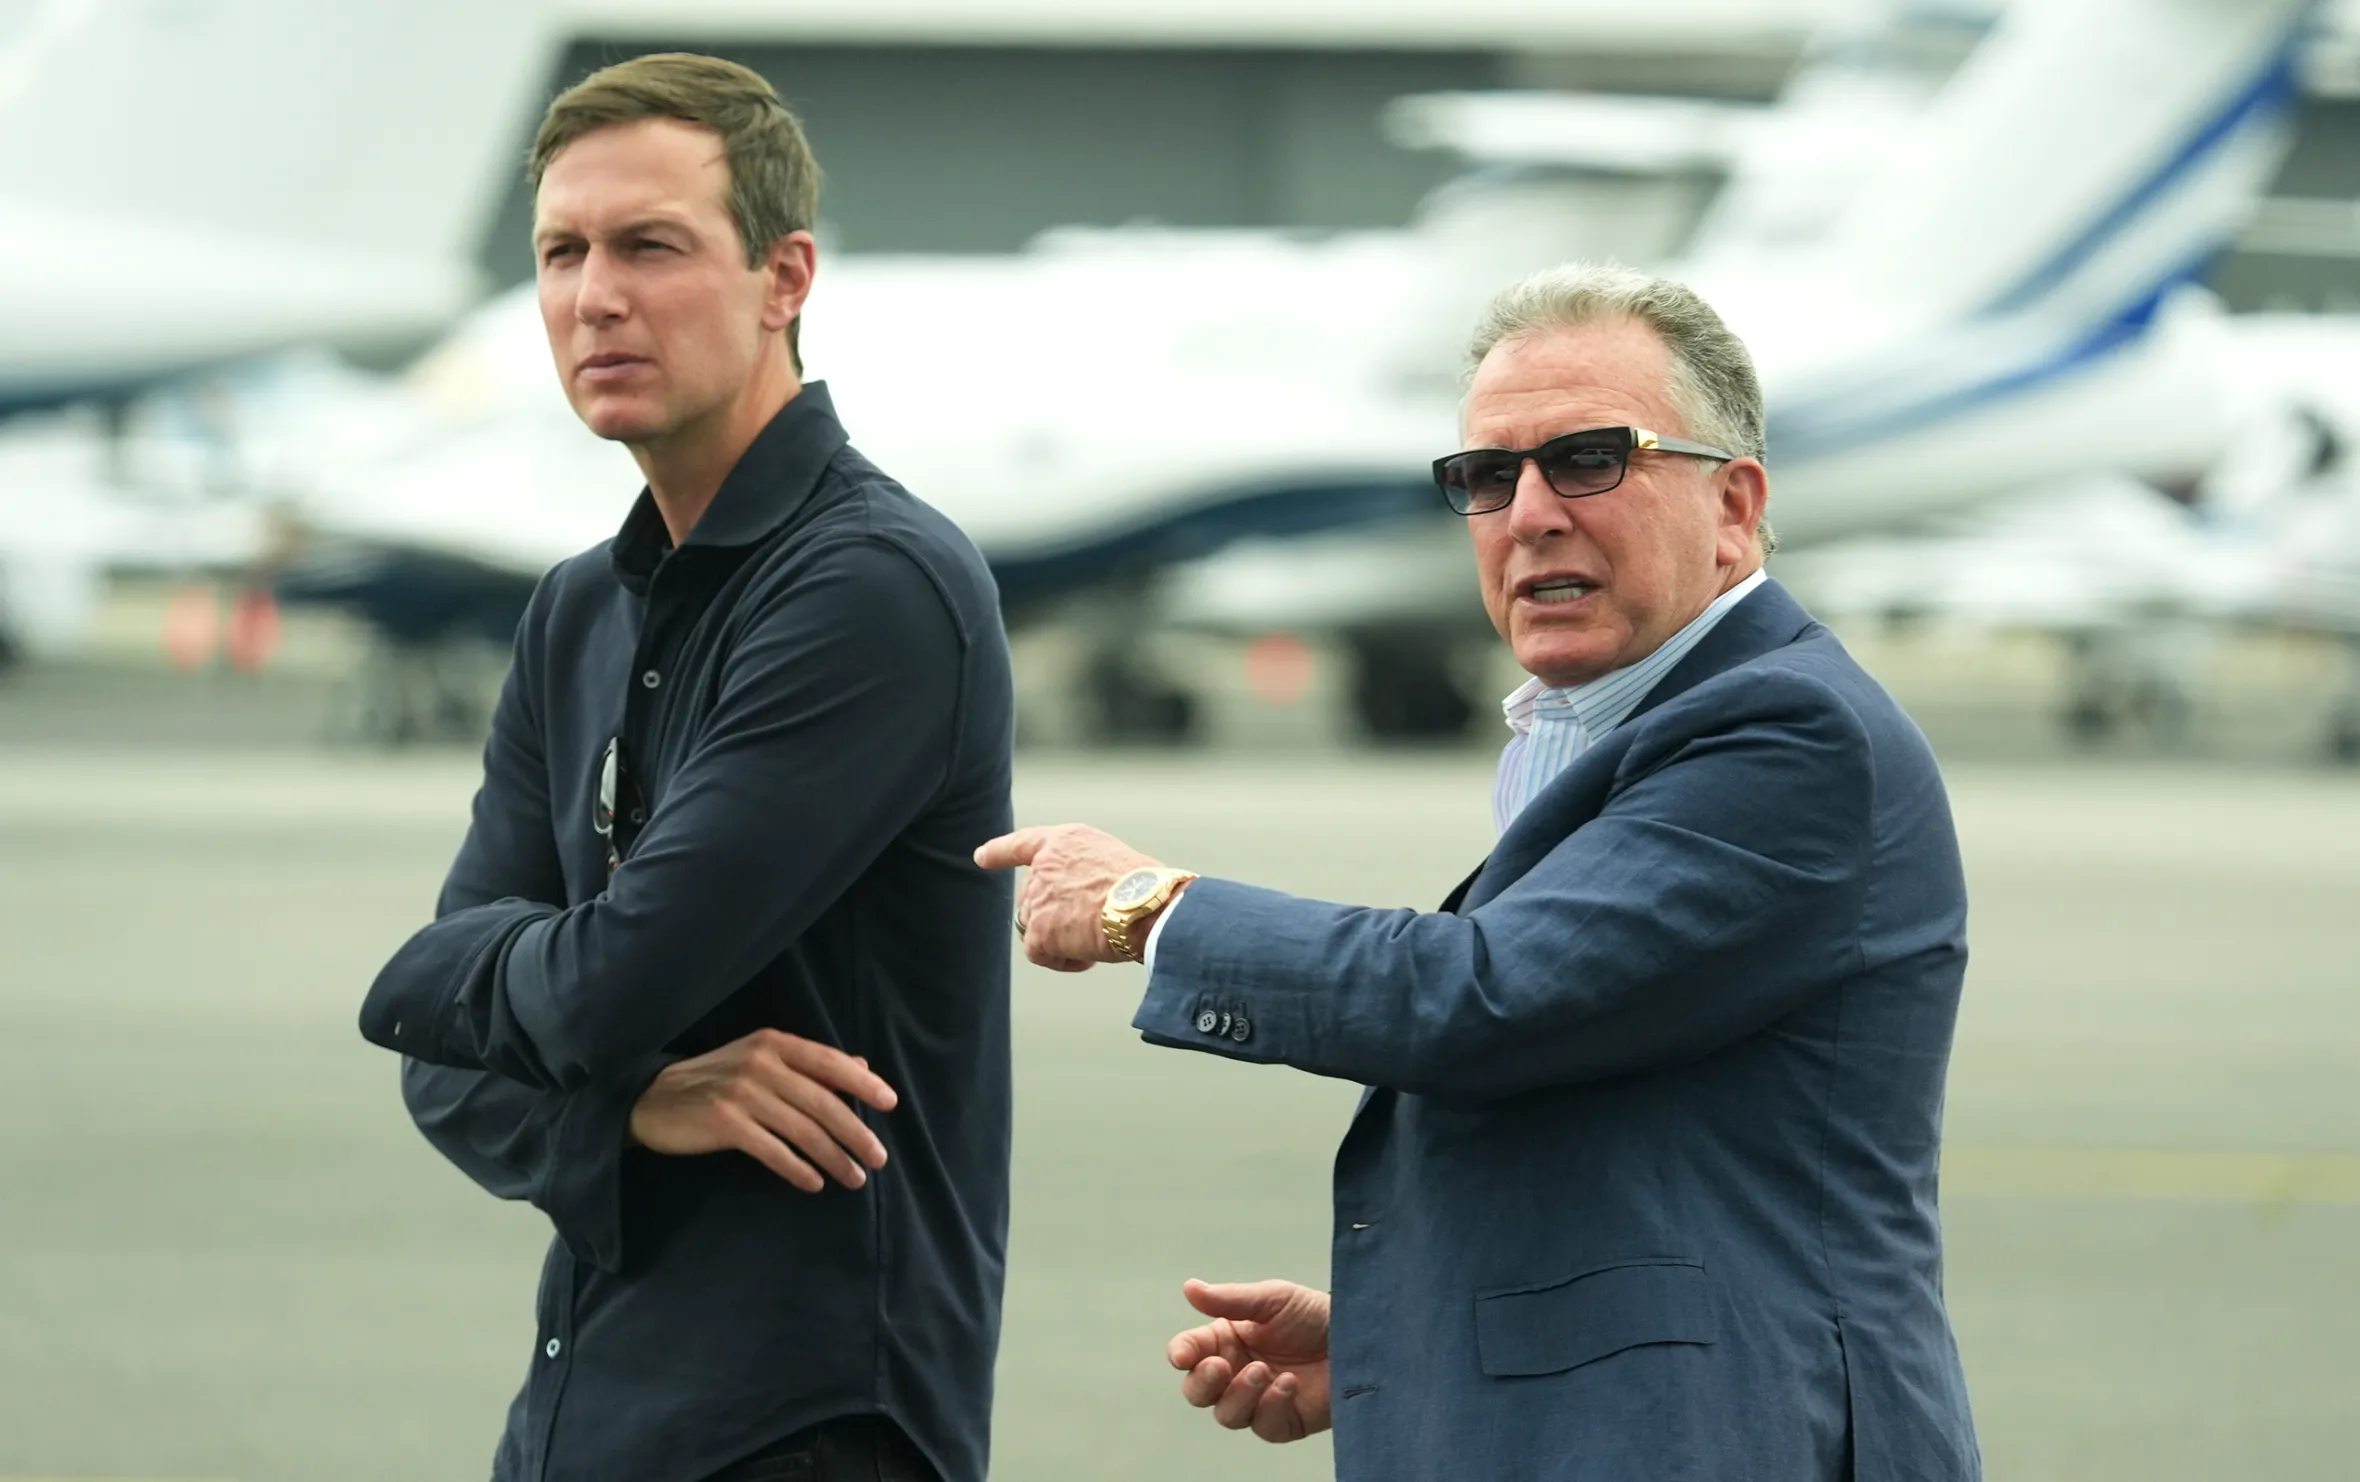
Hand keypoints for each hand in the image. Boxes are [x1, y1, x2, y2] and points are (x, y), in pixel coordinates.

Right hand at [628, 1028, 897, 1192]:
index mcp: (774, 1043)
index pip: (829, 1061)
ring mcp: (742, 1093)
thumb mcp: (761, 1060)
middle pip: (822, 1101)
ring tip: (855, 1178)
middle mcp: (761, 1064)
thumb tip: (862, 1066)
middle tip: (878, 1158)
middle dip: (856, 1132)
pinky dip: (798, 1169)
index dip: (863, 1083)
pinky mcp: (724, 1123)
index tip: (890, 1105)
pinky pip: (773, 1150)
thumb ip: (809, 1064)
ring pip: (802, 1130)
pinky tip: (815, 1183)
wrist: (653, 1099)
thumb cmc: (717, 1080)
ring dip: (834, 1158)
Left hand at [973, 823, 1168, 972]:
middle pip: (1034, 901)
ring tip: (1099, 935)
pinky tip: (1089, 953)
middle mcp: (1044, 864)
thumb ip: (1085, 875)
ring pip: (1038, 929)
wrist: (1146, 905)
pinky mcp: (1039, 929)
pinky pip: (1041, 955)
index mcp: (1066, 841)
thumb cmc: (1147, 889)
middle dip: (1056, 918)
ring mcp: (1038, 897)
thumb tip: (1085, 906)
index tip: (981, 857)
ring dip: (1064, 940)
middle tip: (1095, 923)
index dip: (1000, 852)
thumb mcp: (1113, 862)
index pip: (1024, 844)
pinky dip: (1064, 961)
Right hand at [1166, 1278, 1332, 1442]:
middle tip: (1221, 1366)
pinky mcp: (1283, 1422)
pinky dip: (1271, 1406)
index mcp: (1227, 1340)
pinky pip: (1263, 1426)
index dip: (1181, 1354)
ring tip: (1265, 1370)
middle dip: (1203, 1382)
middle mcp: (1237, 1372)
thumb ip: (1229, 1299)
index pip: (1190, 1351)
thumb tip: (1190, 1288)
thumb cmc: (1315, 1314)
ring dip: (1240, 1393)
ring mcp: (1258, 1400)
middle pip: (1198, 1391)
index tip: (1182, 1355)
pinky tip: (1289, 1385)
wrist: (1359, 1337)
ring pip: (1226, 1414)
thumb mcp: (1272, 1299)